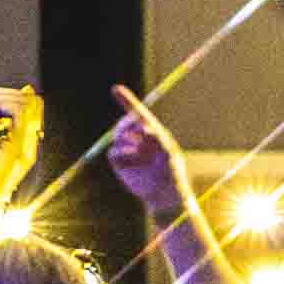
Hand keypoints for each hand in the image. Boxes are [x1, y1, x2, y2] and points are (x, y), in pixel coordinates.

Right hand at [105, 84, 196, 215]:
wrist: (162, 195)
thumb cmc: (171, 173)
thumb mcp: (168, 153)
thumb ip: (158, 138)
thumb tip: (145, 128)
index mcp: (152, 132)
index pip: (138, 113)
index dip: (126, 101)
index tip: (115, 89)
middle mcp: (138, 139)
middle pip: (124, 123)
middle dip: (127, 126)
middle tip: (134, 132)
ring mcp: (128, 150)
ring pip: (117, 138)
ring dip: (128, 145)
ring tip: (141, 158)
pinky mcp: (118, 162)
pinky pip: (112, 152)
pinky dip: (122, 156)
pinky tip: (132, 164)